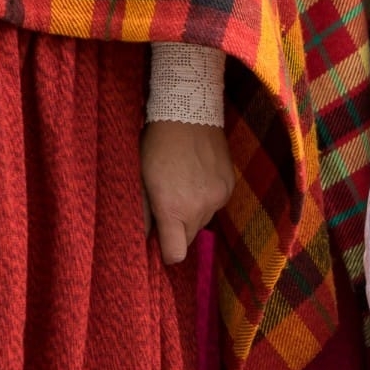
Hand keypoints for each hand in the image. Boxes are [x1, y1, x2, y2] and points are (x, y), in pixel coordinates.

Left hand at [141, 120, 233, 264]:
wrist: (189, 114)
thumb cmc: (157, 146)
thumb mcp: (141, 180)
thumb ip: (142, 214)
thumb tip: (140, 238)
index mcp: (174, 209)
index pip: (175, 254)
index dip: (165, 252)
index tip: (158, 240)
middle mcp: (201, 207)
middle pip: (190, 238)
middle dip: (178, 230)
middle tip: (166, 208)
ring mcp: (219, 196)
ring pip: (203, 220)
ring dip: (193, 212)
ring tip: (182, 187)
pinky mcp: (229, 185)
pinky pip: (216, 203)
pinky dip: (206, 198)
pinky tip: (197, 178)